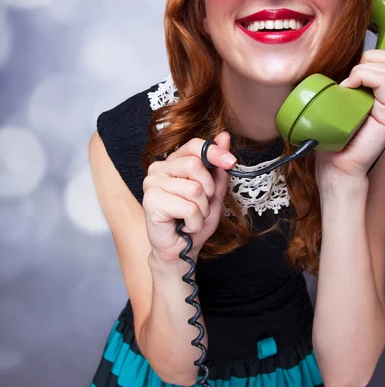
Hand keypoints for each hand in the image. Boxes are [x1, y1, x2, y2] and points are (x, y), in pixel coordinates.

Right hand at [142, 131, 235, 264]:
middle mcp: (159, 168)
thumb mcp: (213, 192)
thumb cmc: (194, 220)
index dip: (215, 152)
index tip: (231, 162)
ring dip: (202, 210)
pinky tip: (184, 225)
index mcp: (173, 162)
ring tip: (191, 218)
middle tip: (200, 205)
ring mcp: (152, 183)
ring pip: (194, 189)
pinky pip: (188, 207)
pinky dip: (194, 221)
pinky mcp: (151, 201)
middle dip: (208, 191)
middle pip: (194, 165)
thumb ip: (217, 166)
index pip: (195, 145)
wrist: (181, 250)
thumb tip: (224, 136)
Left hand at [315, 33, 384, 185]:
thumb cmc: (334, 135)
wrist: (336, 166)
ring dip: (363, 69)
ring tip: (347, 87)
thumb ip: (349, 80)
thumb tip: (339, 56)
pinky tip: (349, 88)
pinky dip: (364, 78)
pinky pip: (384, 83)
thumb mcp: (340, 98)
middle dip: (369, 58)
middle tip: (349, 78)